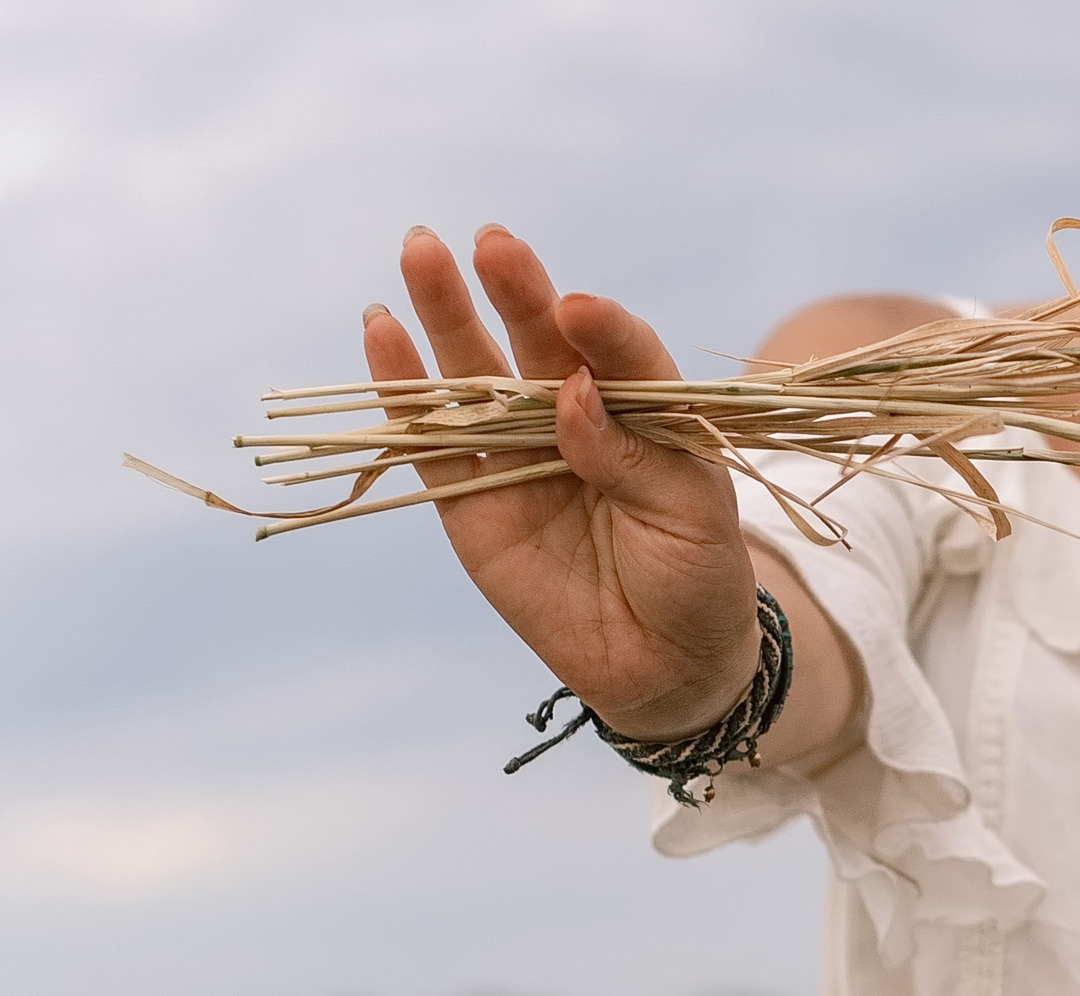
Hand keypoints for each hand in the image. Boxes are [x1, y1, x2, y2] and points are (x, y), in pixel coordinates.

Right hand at [365, 225, 759, 740]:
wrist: (667, 667)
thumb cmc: (698, 578)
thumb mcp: (692, 513)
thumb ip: (633, 453)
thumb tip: (569, 392)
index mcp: (640, 412)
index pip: (617, 353)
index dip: (598, 330)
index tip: (577, 309)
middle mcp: (574, 422)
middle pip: (537, 344)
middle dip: (515, 293)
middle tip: (493, 243)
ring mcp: (518, 458)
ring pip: (475, 377)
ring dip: (446, 315)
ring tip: (422, 252)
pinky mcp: (470, 506)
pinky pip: (432, 443)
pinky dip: (403, 391)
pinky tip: (381, 330)